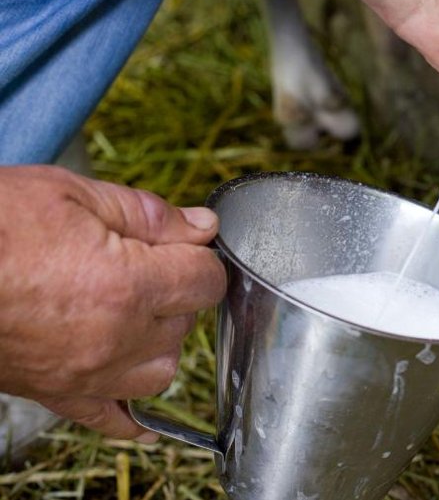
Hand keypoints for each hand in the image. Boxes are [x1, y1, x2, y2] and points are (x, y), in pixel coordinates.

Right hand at [0, 166, 224, 440]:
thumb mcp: (71, 194)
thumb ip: (147, 214)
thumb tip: (202, 227)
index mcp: (127, 284)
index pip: (206, 281)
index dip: (199, 257)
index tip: (183, 246)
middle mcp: (115, 337)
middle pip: (185, 322)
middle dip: (176, 292)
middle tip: (145, 266)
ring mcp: (86, 373)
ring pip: (161, 371)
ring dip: (159, 342)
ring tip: (133, 313)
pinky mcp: (55, 393)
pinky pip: (110, 420)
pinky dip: (132, 417)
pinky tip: (147, 418)